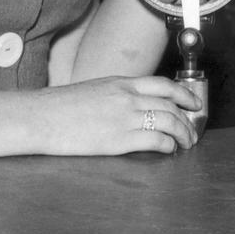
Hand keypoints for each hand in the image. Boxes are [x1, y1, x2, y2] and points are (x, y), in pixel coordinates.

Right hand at [31, 75, 200, 154]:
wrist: (40, 117)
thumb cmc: (60, 106)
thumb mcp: (94, 90)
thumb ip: (116, 94)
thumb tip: (132, 103)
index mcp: (121, 83)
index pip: (163, 85)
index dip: (184, 94)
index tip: (194, 102)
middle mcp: (128, 97)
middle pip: (171, 105)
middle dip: (187, 119)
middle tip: (193, 130)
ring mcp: (124, 117)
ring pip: (168, 121)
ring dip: (182, 133)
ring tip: (186, 143)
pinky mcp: (119, 139)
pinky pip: (154, 140)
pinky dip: (168, 145)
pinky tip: (169, 150)